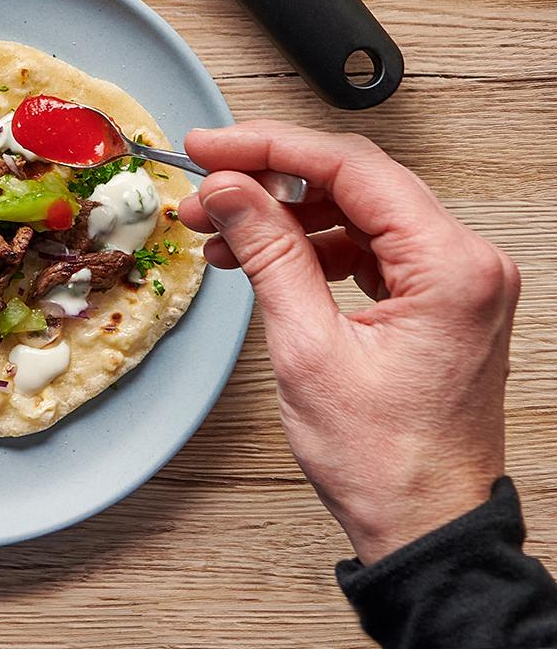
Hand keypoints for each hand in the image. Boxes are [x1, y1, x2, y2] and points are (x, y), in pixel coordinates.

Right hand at [180, 120, 519, 561]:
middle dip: (271, 178)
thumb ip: (269, 253)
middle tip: (205, 184)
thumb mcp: (309, 348)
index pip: (352, 168)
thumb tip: (232, 189)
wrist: (426, 526)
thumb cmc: (388, 461)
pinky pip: (370, 247)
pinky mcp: (440, 303)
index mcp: (453, 267)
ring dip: (285, 214)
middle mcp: (468, 265)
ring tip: (220, 230)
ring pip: (359, 211)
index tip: (209, 148)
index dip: (269, 147)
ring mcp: (458, 283)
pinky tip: (261, 257)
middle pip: (357, 182)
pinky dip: (312, 246)